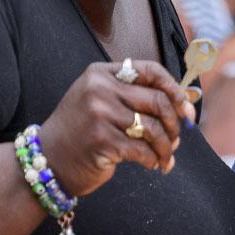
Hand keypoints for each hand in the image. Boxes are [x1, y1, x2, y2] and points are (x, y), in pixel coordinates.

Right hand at [39, 60, 194, 196]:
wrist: (48, 160)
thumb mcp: (101, 101)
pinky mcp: (101, 141)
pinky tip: (152, 165)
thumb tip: (186, 101)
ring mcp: (99, 114)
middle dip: (174, 123)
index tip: (186, 109)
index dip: (174, 89)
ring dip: (166, 146)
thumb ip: (136, 96)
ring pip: (153, 128)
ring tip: (165, 157)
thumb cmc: (81, 131)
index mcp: (102, 73)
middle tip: (177, 139)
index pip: (151, 70)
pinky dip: (153, 160)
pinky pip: (142, 150)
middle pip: (157, 100)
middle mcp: (100, 89)